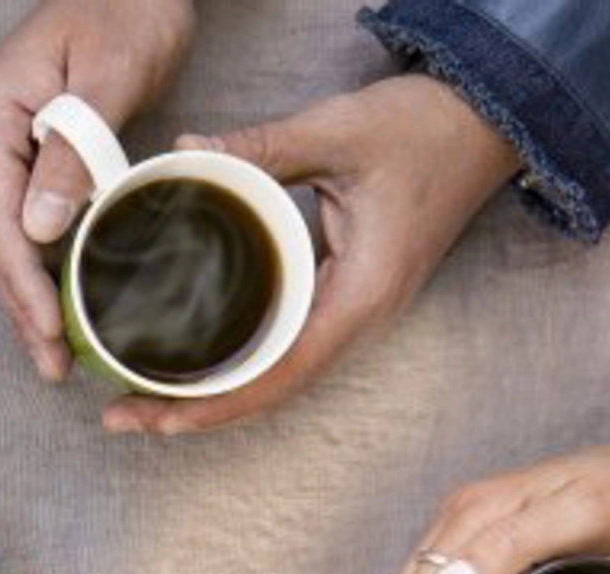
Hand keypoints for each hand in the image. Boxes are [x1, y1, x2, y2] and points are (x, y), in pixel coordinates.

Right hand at [0, 0, 194, 381]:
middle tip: (53, 366)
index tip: (49, 329)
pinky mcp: (24, 158)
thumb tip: (39, 232)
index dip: (20, 280)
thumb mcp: (112, 72)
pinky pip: (28, 225)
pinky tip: (60, 311)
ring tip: (55, 357)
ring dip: (30, 299)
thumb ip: (74, 150)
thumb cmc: (130, 7)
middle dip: (22, 306)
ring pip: (7, 240)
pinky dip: (44, 271)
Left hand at [103, 75, 519, 434]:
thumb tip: (185, 154)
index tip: (156, 418)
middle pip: (266, 392)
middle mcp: (358, 321)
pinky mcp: (344, 300)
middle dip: (193, 413)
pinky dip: (235, 367)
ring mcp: (353, 315)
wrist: (489, 119)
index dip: (213, 406)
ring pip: (274, 378)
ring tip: (141, 402)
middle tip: (120, 415)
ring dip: (209, 397)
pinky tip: (189, 365)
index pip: (278, 377)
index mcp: (360, 297)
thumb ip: (261, 148)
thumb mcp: (339, 132)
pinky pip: (284, 350)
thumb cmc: (427, 128)